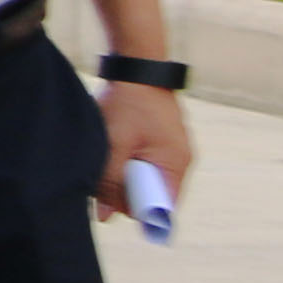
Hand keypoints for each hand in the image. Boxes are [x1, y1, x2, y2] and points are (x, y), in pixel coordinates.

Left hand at [96, 78, 195, 226]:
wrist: (136, 66)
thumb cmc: (128, 103)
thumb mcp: (116, 144)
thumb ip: (111, 181)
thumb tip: (106, 217)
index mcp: (176, 163)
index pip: (164, 207)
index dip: (139, 212)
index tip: (114, 206)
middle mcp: (180, 159)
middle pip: (153, 193)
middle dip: (127, 193)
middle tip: (102, 180)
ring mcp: (173, 148)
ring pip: (146, 177)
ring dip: (125, 176)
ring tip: (107, 160)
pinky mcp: (162, 139)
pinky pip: (146, 161)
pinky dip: (128, 162)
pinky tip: (113, 150)